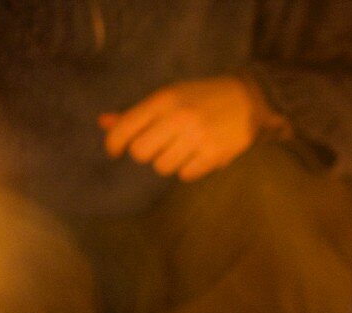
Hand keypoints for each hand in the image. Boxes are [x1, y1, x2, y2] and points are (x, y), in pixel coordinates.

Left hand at [100, 75, 282, 181]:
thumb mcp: (169, 97)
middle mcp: (178, 118)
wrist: (247, 100)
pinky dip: (187, 169)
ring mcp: (197, 137)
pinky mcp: (214, 155)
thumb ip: (137, 113)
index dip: (113, 143)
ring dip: (167, 162)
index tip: (114, 151)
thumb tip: (103, 123)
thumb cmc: (201, 98)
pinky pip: (185, 175)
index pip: (126, 128)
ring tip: (180, 150)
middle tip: (157, 147)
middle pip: (140, 153)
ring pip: (162, 167)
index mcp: (164, 100)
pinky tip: (196, 157)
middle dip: (145, 153)